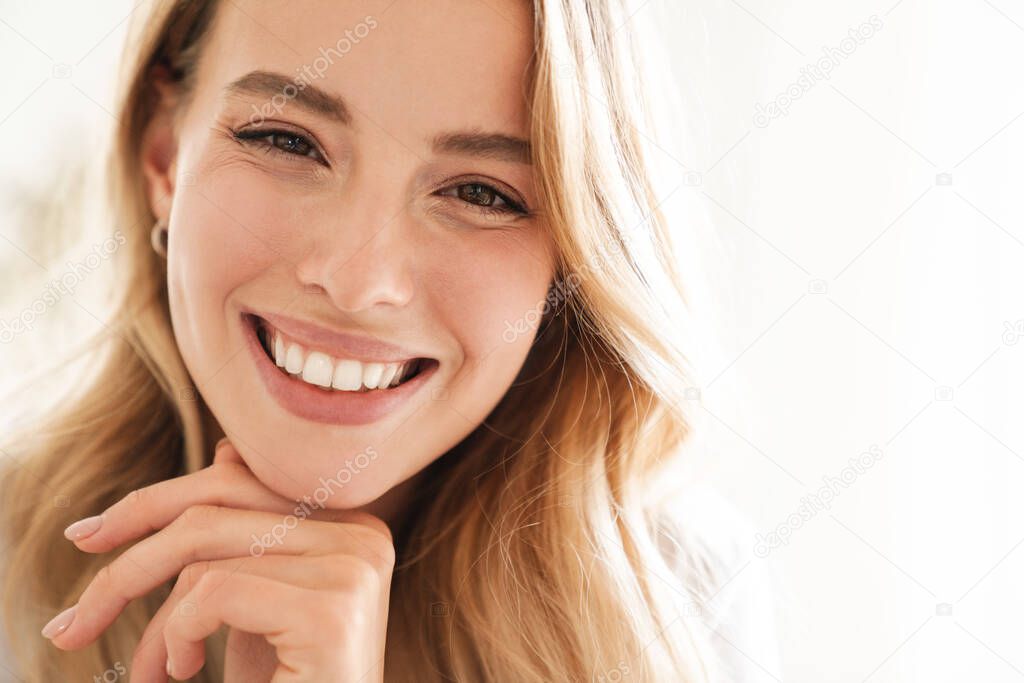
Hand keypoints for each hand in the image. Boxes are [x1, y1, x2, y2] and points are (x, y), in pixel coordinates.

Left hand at [45, 439, 394, 681]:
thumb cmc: (288, 680)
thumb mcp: (263, 601)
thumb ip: (247, 535)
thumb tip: (226, 450)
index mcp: (350, 522)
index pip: (237, 481)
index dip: (154, 502)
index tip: (91, 537)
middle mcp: (361, 533)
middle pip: (215, 508)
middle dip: (129, 560)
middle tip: (73, 622)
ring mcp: (352, 567)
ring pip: (205, 555)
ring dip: (155, 624)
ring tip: (154, 672)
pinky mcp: (331, 612)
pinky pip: (214, 593)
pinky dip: (176, 635)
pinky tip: (184, 671)